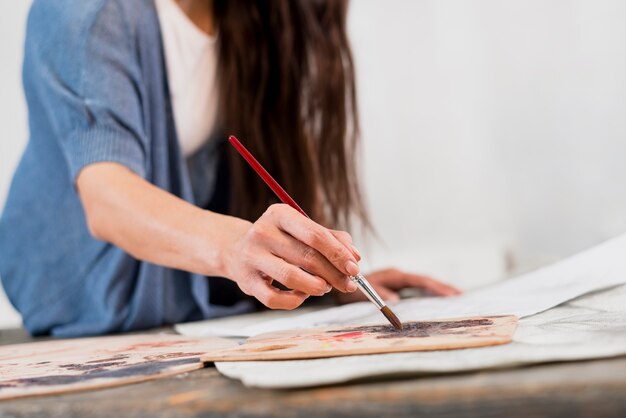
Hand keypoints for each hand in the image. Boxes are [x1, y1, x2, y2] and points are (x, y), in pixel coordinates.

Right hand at [222, 204, 360, 309]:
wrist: (236, 250)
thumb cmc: (278, 240)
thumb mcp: (301, 229)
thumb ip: (330, 238)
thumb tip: (354, 256)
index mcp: (279, 214)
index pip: (315, 235)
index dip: (339, 253)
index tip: (354, 267)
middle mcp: (262, 232)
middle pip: (307, 256)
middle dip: (334, 274)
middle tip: (348, 284)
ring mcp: (252, 257)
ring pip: (291, 277)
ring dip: (316, 287)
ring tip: (325, 288)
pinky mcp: (246, 281)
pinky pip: (274, 298)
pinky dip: (295, 301)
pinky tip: (302, 295)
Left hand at [336, 268, 461, 303]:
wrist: (340, 280)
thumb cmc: (350, 288)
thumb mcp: (361, 292)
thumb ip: (378, 293)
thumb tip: (396, 300)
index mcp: (394, 275)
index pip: (419, 280)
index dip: (435, 287)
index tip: (450, 294)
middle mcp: (398, 275)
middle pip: (425, 280)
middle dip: (442, 287)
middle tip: (460, 295)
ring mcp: (399, 279)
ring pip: (423, 283)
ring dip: (438, 288)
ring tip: (456, 295)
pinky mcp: (397, 285)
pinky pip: (416, 287)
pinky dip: (429, 291)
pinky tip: (439, 297)